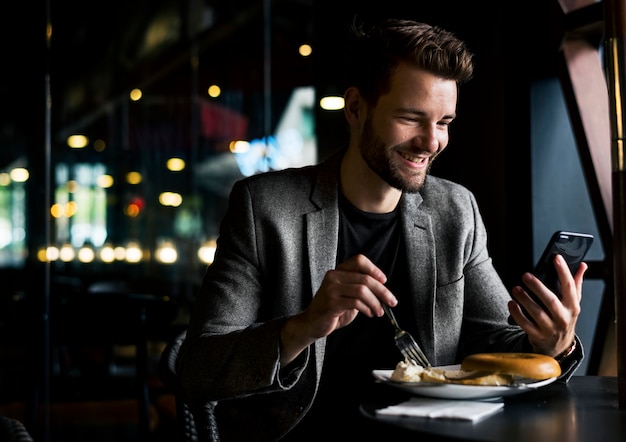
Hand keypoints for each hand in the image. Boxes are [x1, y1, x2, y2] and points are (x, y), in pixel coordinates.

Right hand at [280, 254, 396, 364]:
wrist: (313, 323)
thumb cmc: (333, 310)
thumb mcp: (348, 295)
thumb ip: (361, 288)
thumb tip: (384, 290)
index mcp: (338, 271)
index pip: (359, 260)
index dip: (374, 269)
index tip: (384, 280)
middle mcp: (333, 276)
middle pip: (365, 278)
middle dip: (382, 291)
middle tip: (392, 301)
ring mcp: (331, 289)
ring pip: (362, 290)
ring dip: (375, 303)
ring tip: (379, 312)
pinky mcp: (331, 302)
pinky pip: (356, 303)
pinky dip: (367, 309)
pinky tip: (369, 314)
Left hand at [507, 254, 587, 356]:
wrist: (558, 346)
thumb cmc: (564, 318)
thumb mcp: (572, 303)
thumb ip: (576, 284)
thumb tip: (583, 266)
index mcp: (572, 307)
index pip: (570, 287)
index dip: (564, 271)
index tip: (556, 258)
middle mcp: (563, 318)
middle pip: (551, 301)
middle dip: (538, 287)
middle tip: (526, 275)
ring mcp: (550, 328)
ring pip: (537, 313)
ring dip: (525, 299)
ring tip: (516, 288)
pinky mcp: (538, 335)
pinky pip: (525, 325)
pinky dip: (517, 314)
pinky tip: (511, 303)